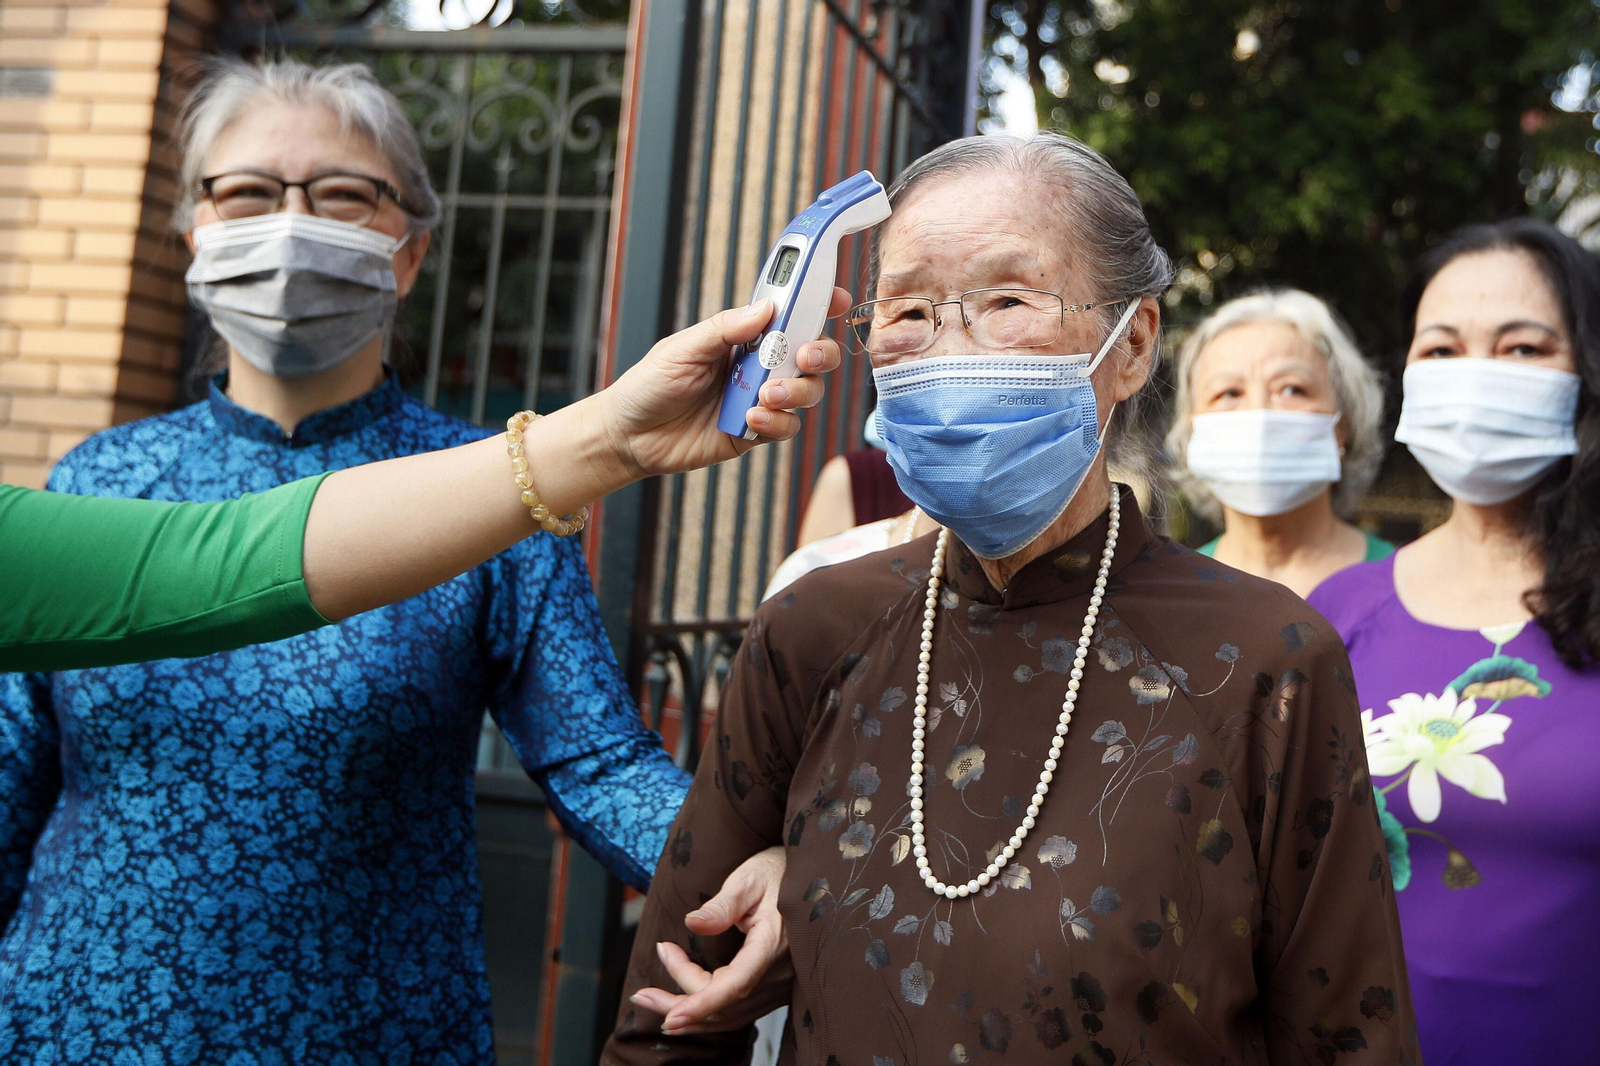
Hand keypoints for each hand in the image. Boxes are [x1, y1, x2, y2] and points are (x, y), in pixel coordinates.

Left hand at [597, 289, 849, 477]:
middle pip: (813, 355)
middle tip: (803, 358)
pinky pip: (786, 427)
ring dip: (795, 392)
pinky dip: (776, 422)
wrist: (629, 436)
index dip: (818, 304)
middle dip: (819, 353)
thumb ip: (726, 328)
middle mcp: (759, 366)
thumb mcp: (684, 347)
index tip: (837, 298)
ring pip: (807, 392)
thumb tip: (767, 308)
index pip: (790, 315)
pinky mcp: (756, 432)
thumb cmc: (650, 384)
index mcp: (743, 336)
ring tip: (762, 397)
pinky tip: (749, 420)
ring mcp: (761, 399)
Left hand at [630, 845, 790, 1034]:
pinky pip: (738, 1009)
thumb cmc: (781, 870)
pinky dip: (708, 1009)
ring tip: (652, 999)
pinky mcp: (773, 986)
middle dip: (680, 1007)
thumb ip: (722, 904)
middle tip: (641, 995)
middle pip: (725, 1007)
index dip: (701, 1004)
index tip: (669, 1017)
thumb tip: (691, 923)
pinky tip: (685, 999)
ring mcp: (779, 984)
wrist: (814, 877)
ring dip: (690, 1012)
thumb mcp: (750, 877)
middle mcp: (778, 972)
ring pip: (730, 1015)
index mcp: (773, 943)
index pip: (735, 985)